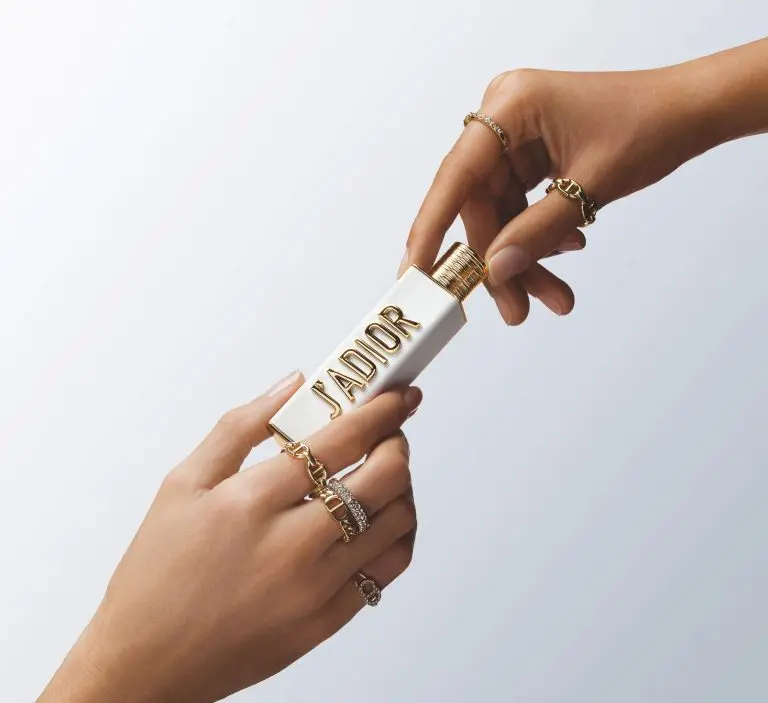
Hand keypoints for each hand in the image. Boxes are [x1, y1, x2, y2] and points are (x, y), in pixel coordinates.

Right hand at [39, 372, 421, 702]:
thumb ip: (239, 426)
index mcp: (249, 502)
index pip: (339, 442)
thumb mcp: (182, 483)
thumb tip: (291, 384)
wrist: (147, 661)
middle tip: (388, 432)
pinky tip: (377, 520)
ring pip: (397, 522)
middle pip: (383, 478)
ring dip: (402, 487)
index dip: (380, 411)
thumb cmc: (157, 572)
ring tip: (383, 474)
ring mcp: (314, 589)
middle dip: (397, 442)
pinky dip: (396, 534)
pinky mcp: (326, 622)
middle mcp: (289, 546)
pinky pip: (388, 570)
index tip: (397, 395)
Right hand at [402, 45, 764, 323]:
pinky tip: (566, 249)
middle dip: (500, 260)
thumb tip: (495, 273)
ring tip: (553, 295)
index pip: (457, 176)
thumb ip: (537, 233)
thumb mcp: (591, 187)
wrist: (689, 111)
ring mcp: (514, 135)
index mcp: (512, 104)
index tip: (415, 273)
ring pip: (499, 212)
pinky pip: (517, 206)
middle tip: (516, 308)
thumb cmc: (650, 126)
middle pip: (480, 204)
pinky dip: (536, 236)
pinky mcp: (527, 154)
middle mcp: (504, 116)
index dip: (430, 228)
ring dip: (523, 256)